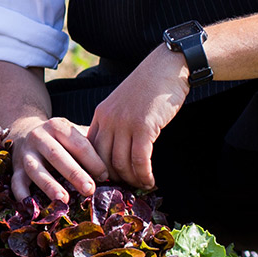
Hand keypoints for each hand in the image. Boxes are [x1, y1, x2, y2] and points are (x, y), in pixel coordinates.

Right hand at [10, 115, 107, 203]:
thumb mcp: (74, 135)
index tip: (105, 176)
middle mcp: (38, 136)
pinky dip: (21, 194)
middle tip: (90, 189)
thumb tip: (118, 168)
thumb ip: (92, 146)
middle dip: (74, 173)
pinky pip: (15, 182)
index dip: (93, 160)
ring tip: (63, 200)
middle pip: (57, 155)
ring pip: (35, 169)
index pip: (78, 143)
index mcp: (57, 126)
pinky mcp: (14, 168)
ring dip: (49, 185)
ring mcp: (25, 152)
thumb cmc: (61, 139)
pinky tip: (30, 206)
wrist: (25, 131)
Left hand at [86, 44, 191, 189]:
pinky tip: (150, 181)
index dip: (98, 168)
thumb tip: (117, 149)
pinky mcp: (144, 127)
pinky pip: (140, 160)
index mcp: (101, 114)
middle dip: (115, 178)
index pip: (91, 149)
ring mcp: (125, 124)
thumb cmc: (149, 87)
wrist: (167, 68)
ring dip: (132, 179)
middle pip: (103, 160)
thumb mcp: (123, 103)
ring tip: (141, 186)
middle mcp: (109, 120)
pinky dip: (144, 175)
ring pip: (121, 163)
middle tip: (126, 188)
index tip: (109, 179)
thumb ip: (116, 123)